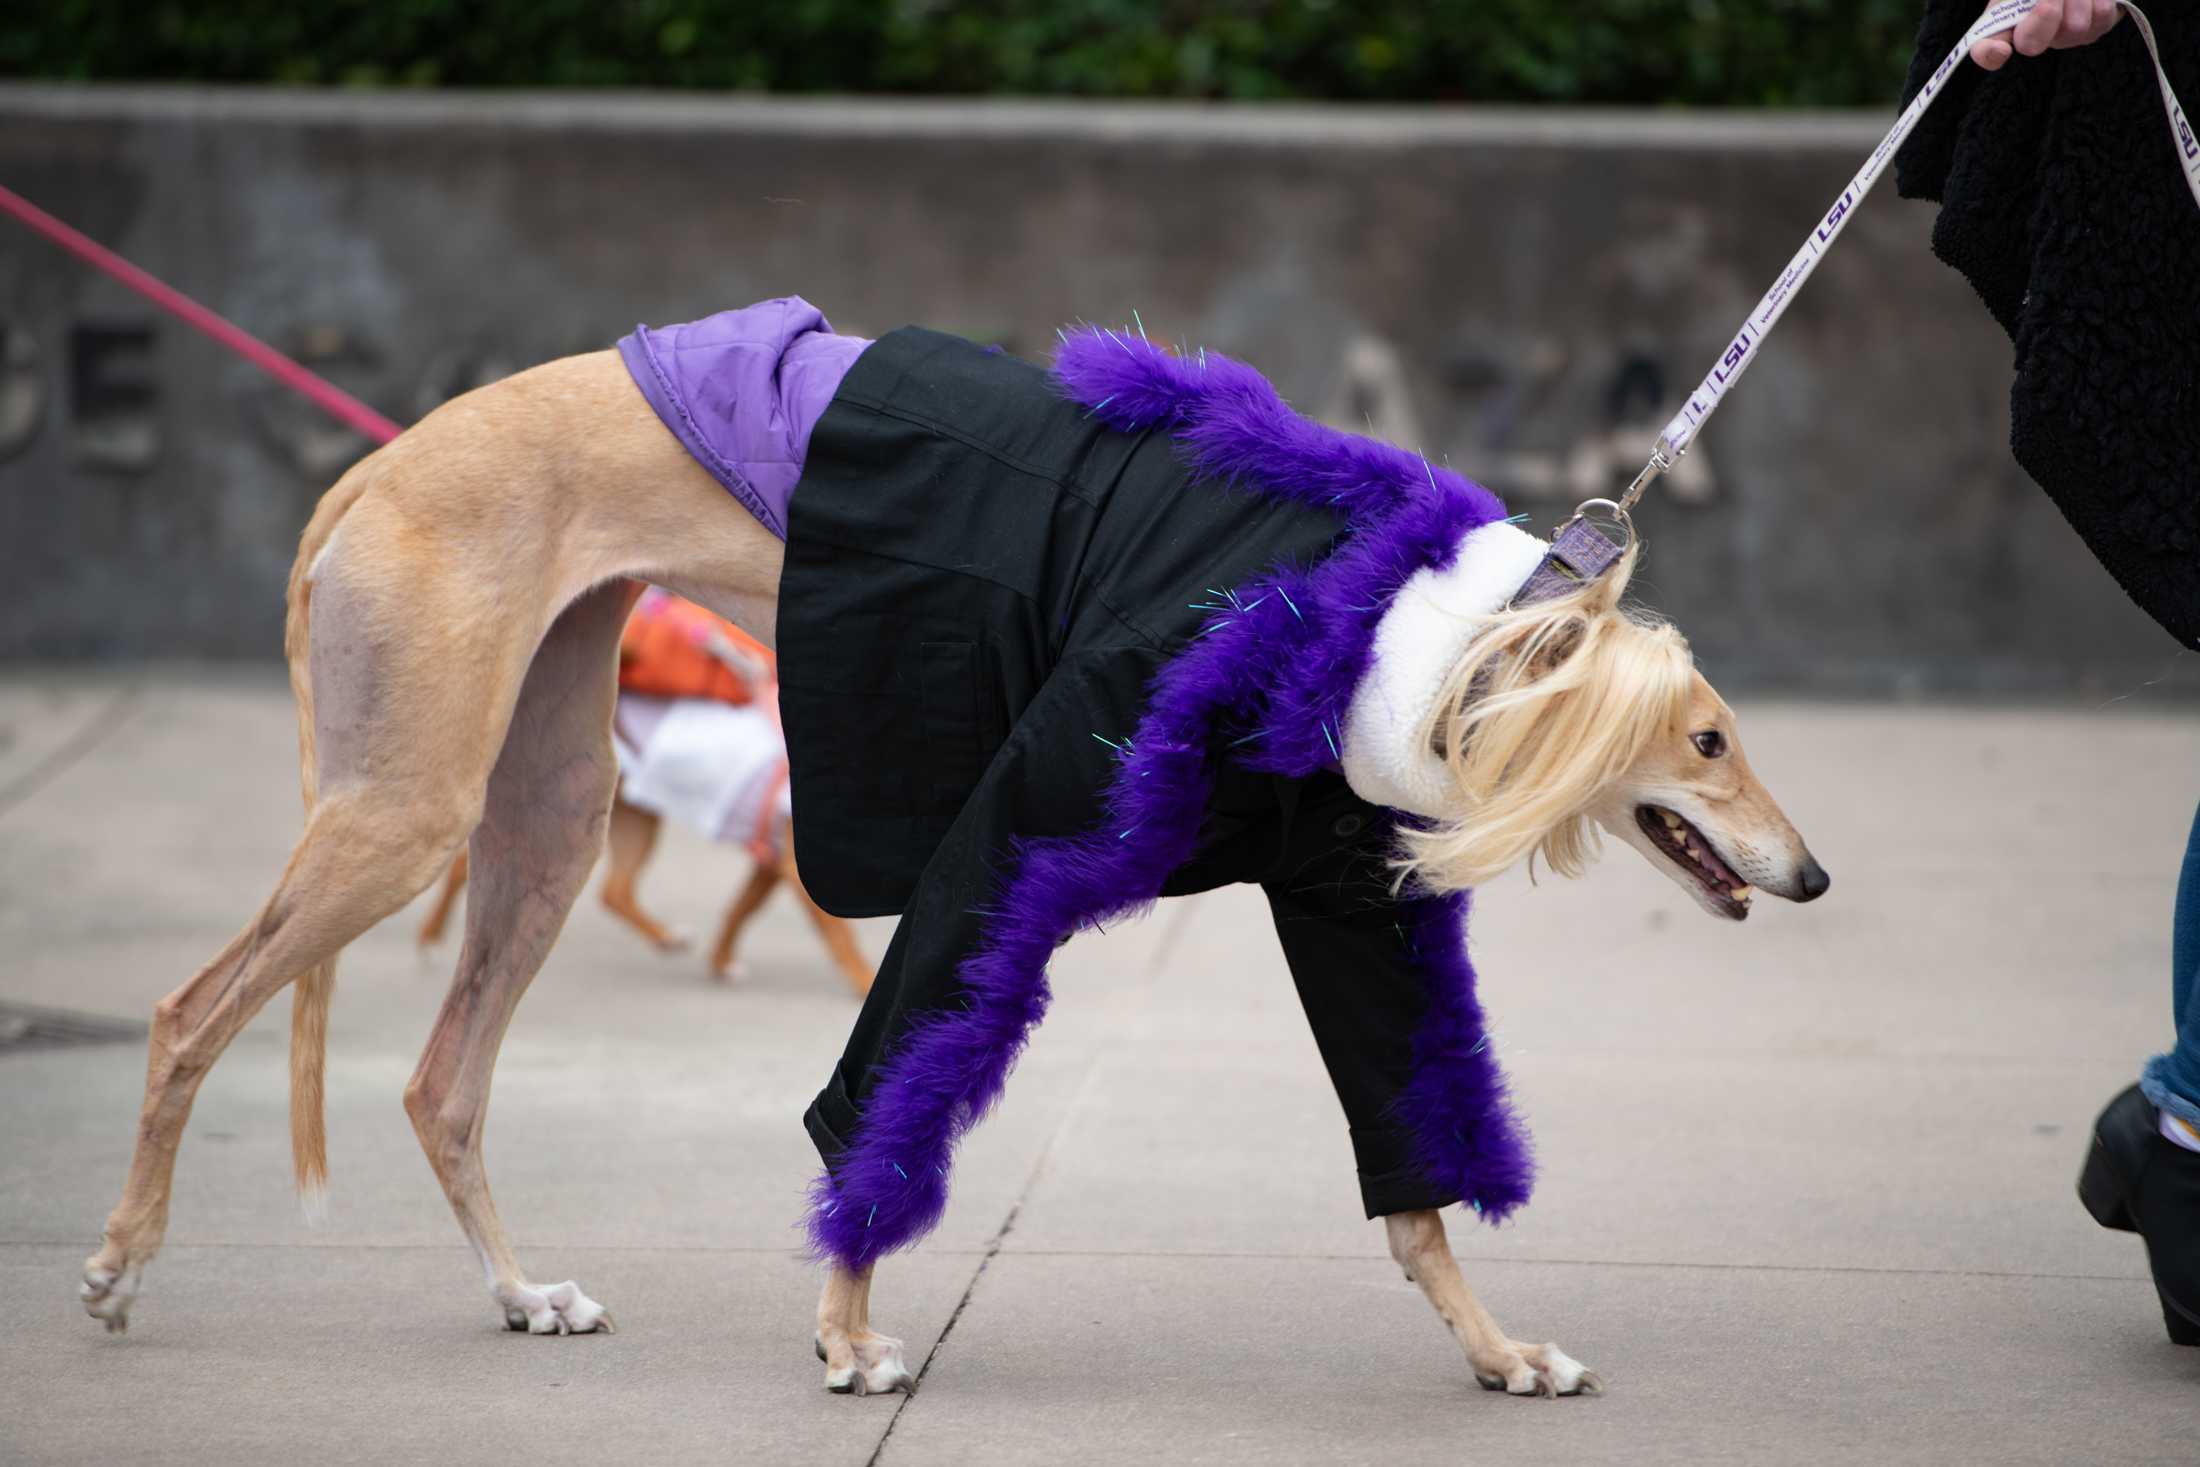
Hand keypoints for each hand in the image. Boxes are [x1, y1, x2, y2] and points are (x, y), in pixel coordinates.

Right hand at [1971, 0, 2121, 69]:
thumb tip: (2046, 5)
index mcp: (2003, 22)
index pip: (1984, 49)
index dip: (1989, 54)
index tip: (2000, 49)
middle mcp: (2031, 38)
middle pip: (2031, 44)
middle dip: (2045, 15)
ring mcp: (2063, 38)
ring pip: (2074, 27)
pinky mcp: (2094, 30)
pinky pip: (2101, 16)